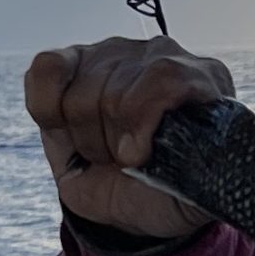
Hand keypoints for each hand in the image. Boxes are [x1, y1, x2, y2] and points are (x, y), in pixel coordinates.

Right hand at [23, 35, 232, 239]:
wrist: (135, 200)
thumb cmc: (172, 191)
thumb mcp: (202, 191)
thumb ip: (208, 170)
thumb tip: (187, 155)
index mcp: (203, 80)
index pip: (166, 78)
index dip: (141, 122)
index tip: (137, 158)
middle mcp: (161, 56)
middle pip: (115, 94)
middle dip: (113, 141)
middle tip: (126, 160)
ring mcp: (115, 56)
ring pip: (80, 94)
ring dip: (86, 137)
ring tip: (104, 150)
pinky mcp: (73, 62)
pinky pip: (46, 69)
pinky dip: (46, 108)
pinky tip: (64, 127)